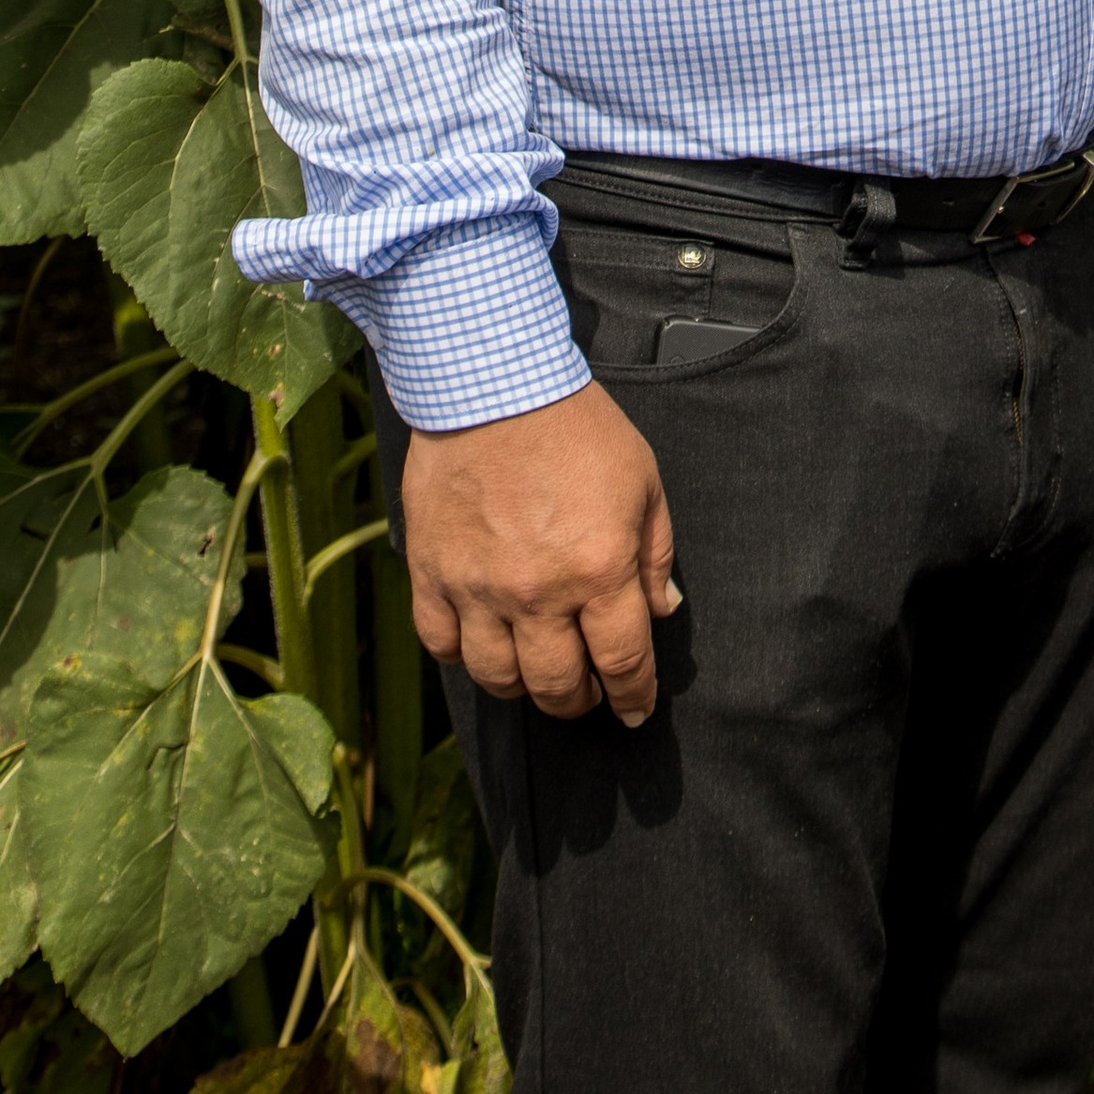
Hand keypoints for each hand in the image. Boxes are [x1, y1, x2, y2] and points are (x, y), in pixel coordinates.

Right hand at [402, 379, 680, 725]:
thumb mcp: (643, 481)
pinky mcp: (432, 576)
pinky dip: (463, 656)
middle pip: (559, 686)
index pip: (622, 661)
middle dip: (580, 701)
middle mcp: (539, 592)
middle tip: (586, 692)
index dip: (633, 695)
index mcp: (599, 569)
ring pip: (498, 679)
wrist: (493, 386)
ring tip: (536, 671)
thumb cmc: (573, 426)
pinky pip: (442, 646)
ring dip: (523, 687)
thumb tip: (661, 610)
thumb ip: (655, 554)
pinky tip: (482, 643)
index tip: (633, 707)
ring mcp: (479, 589)